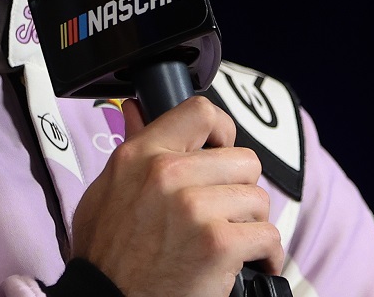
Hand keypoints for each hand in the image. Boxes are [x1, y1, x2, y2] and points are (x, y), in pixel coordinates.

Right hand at [71, 96, 283, 296]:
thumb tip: (136, 109)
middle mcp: (168, 174)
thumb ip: (131, 148)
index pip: (201, 112)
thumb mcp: (105, 191)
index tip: (222, 150)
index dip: (222, 131)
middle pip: (244, 160)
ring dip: (250, 225)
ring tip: (230, 242)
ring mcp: (195, 208)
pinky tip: (251, 265)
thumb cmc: (107, 254)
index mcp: (141, 155)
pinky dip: (267, 257)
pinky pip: (268, 237)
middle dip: (239, 190)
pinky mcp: (218, 243)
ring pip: (259, 200)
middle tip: (222, 214)